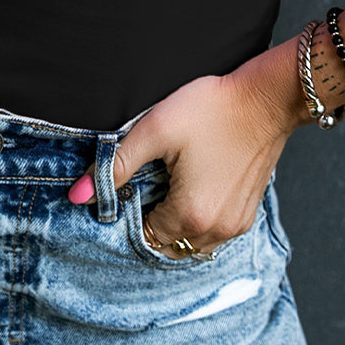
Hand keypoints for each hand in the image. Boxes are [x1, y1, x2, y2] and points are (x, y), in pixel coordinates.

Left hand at [69, 42, 310, 258]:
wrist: (267, 98)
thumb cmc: (212, 110)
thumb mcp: (155, 131)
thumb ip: (115, 166)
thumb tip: (77, 195)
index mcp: (189, 215)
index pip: (142, 238)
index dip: (127, 217)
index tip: (125, 190)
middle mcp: (215, 231)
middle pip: (166, 245)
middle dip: (149, 224)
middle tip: (143, 188)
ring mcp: (235, 225)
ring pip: (190, 243)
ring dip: (172, 225)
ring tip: (165, 188)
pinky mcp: (247, 213)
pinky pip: (212, 234)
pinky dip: (195, 221)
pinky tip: (188, 189)